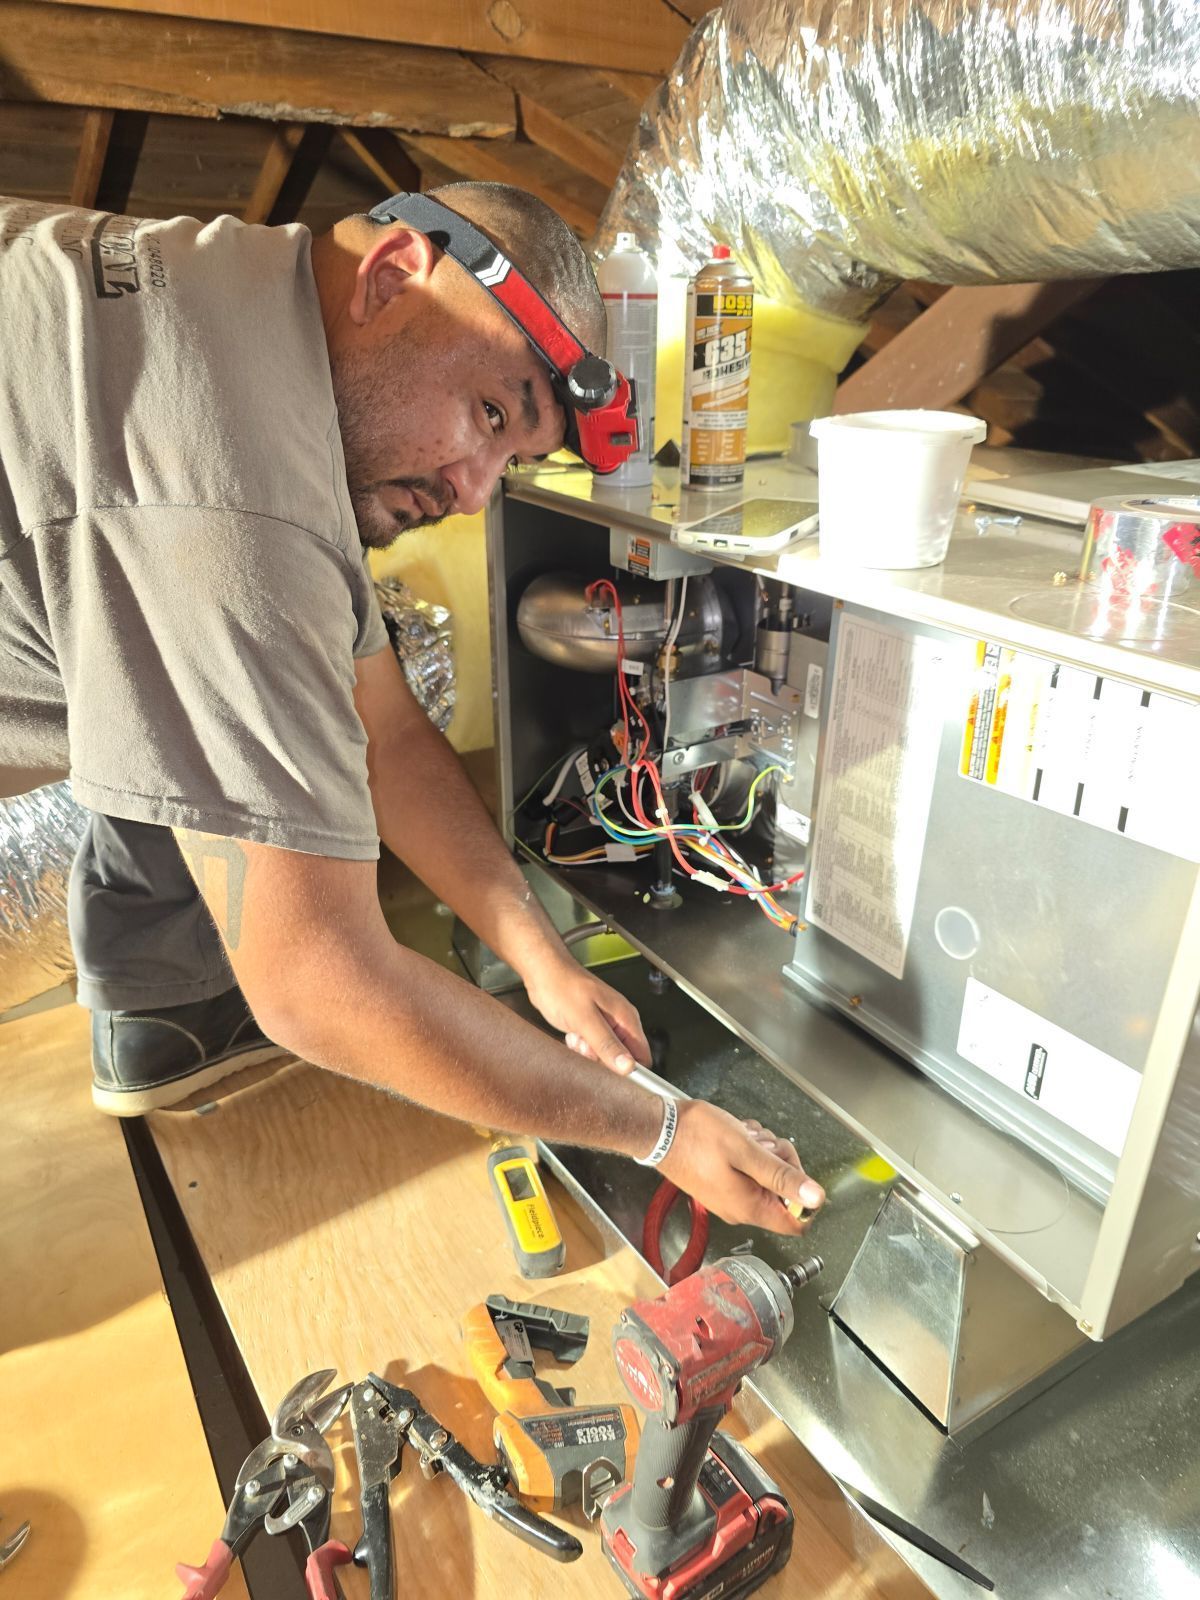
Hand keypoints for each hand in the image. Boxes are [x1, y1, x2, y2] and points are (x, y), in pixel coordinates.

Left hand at [522, 954, 650, 1075]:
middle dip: (603, 1060)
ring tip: (578, 1037)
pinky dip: (580, 1047)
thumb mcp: (585, 1020)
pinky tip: (572, 1034)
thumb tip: (628, 1066)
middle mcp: (619, 1022)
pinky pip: (591, 1049)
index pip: (642, 1055)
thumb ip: (607, 1044)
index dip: (632, 1070)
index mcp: (626, 1017)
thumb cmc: (562, 986)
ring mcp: (604, 1024)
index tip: (613, 1075)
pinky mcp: (590, 1027)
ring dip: (589, 1053)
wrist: (543, 973)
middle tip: (587, 1046)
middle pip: (622, 1058)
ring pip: (605, 1055)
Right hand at [659, 1101, 825, 1233]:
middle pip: (782, 1193)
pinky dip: (747, 1152)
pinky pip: (747, 1171)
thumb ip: (782, 1176)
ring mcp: (729, 1196)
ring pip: (766, 1177)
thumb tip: (816, 1198)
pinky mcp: (720, 1184)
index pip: (796, 1222)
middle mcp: (740, 1209)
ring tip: (743, 1137)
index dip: (803, 1195)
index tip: (792, 1169)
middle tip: (763, 1144)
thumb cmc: (697, 1138)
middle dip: (780, 1162)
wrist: (658, 1130)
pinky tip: (734, 1138)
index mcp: (750, 1207)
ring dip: (763, 1152)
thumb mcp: (746, 1151)